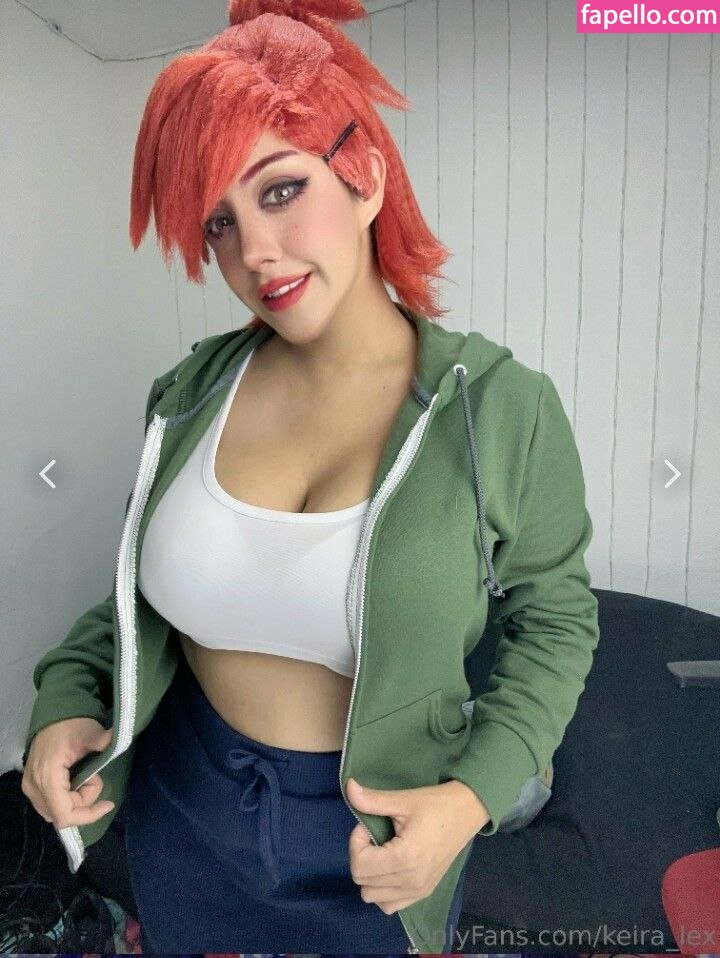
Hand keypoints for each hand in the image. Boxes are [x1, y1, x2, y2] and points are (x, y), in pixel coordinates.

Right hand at [21, 717, 114, 827]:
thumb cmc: (71, 724)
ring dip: (77, 801)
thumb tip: (120, 743)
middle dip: (85, 801)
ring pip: (56, 812)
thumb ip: (105, 743)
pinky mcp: (31, 786)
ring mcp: (29, 788)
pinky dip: (68, 799)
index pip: (64, 814)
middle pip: (62, 815)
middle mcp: (34, 787)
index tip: (108, 803)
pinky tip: (76, 782)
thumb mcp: (91, 732)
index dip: (88, 815)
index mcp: (47, 776)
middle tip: (94, 776)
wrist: (53, 717)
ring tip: (86, 777)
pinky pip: (50, 805)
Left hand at [345, 776, 489, 913]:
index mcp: (404, 859)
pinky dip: (383, 890)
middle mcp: (410, 881)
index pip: (359, 866)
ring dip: (370, 876)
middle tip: (375, 837)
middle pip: (363, 883)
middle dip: (361, 856)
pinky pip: (390, 905)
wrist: (467, 812)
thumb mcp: (403, 799)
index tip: (368, 827)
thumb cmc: (435, 804)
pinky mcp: (424, 893)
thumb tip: (348, 787)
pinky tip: (390, 868)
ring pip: (373, 898)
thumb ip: (372, 800)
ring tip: (382, 853)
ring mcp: (418, 891)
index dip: (356, 843)